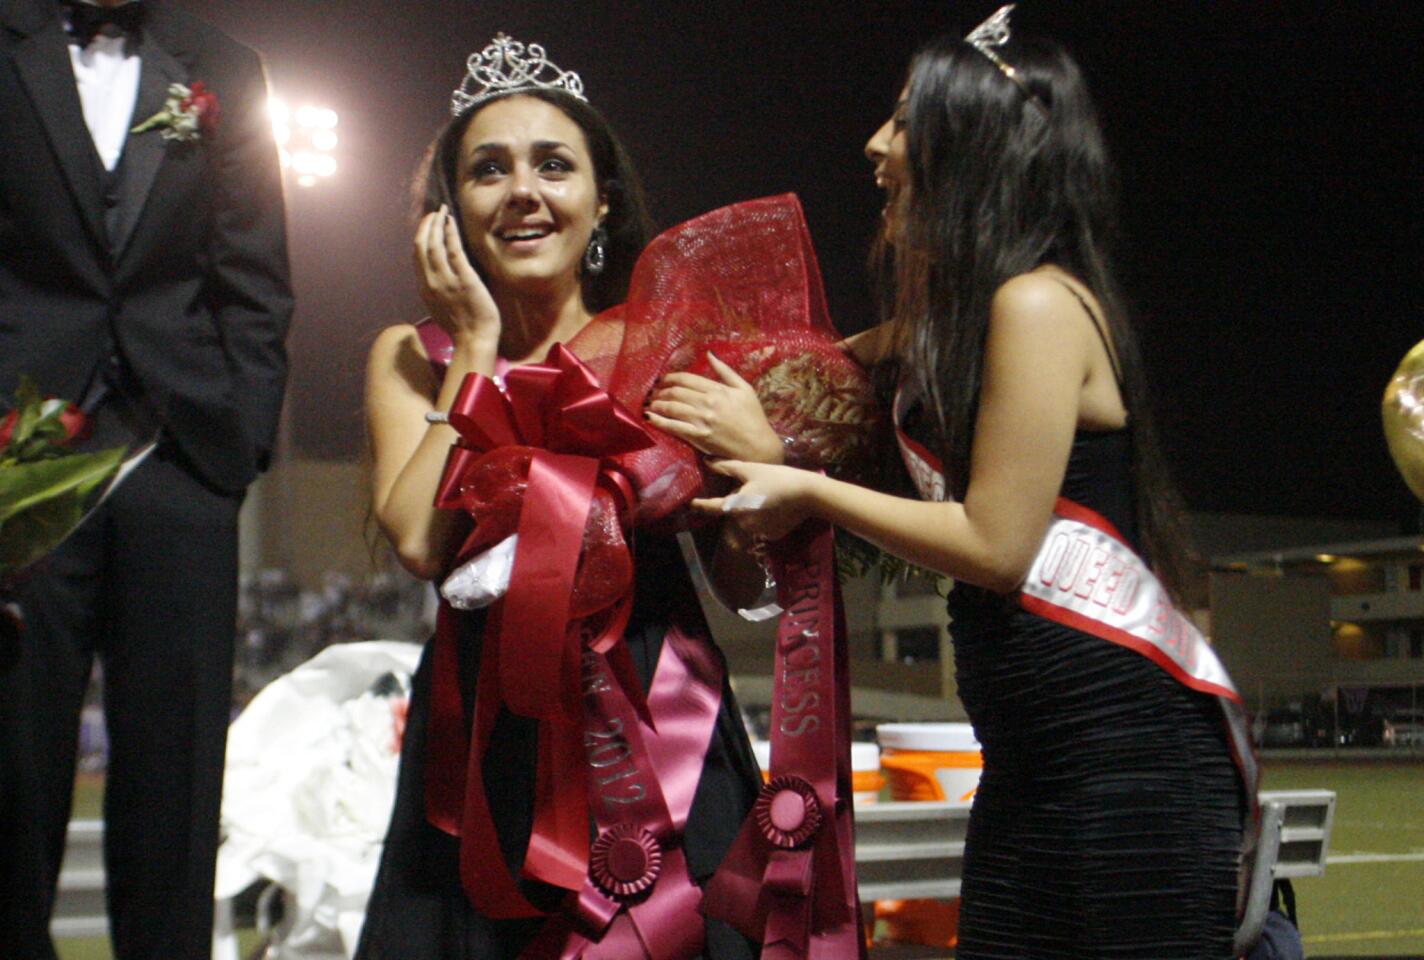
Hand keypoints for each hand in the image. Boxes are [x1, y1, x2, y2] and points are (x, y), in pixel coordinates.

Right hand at [413, 206, 498, 344]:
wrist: (474, 341)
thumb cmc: (462, 329)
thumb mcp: (440, 309)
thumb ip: (436, 292)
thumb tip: (437, 280)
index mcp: (425, 290)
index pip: (417, 258)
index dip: (420, 239)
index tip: (427, 228)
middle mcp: (431, 282)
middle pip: (421, 246)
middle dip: (425, 226)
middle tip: (433, 213)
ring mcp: (446, 280)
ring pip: (434, 245)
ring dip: (436, 224)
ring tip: (441, 212)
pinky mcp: (464, 279)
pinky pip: (454, 250)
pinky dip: (450, 233)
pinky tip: (451, 222)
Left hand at [647, 352, 782, 462]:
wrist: (759, 447)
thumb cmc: (753, 417)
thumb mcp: (744, 389)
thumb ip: (725, 371)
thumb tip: (709, 354)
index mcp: (718, 390)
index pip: (686, 379)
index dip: (670, 378)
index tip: (663, 380)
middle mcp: (708, 403)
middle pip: (676, 392)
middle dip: (661, 391)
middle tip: (654, 393)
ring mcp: (702, 420)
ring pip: (672, 407)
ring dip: (657, 404)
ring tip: (651, 403)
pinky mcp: (698, 437)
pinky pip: (673, 427)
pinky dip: (658, 421)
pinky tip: (649, 417)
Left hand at [691, 459, 817, 541]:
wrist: (808, 494)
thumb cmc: (778, 478)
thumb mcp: (751, 468)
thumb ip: (726, 467)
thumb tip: (706, 462)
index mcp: (736, 507)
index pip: (712, 507)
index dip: (699, 505)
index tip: (689, 503)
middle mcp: (744, 523)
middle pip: (733, 510)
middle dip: (737, 499)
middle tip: (751, 485)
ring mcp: (758, 532)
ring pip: (747, 518)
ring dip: (750, 508)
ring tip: (765, 493)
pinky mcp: (772, 535)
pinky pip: (761, 525)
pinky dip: (764, 516)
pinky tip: (776, 505)